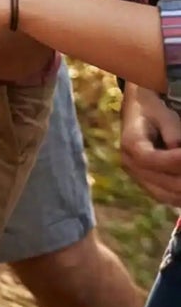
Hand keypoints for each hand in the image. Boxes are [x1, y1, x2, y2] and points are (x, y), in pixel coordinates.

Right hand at [119, 85, 180, 206]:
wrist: (137, 111)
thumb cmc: (152, 110)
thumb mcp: (163, 114)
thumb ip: (172, 132)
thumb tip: (179, 150)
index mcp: (131, 143)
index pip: (152, 159)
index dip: (176, 161)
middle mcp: (130, 164)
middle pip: (163, 181)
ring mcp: (137, 176)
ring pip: (167, 194)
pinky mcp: (146, 184)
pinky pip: (166, 197)